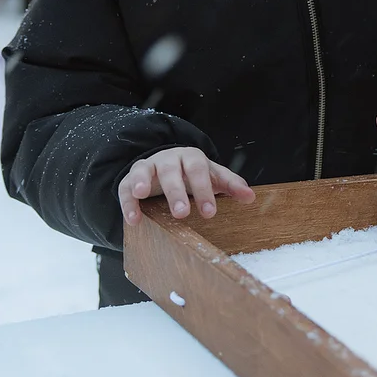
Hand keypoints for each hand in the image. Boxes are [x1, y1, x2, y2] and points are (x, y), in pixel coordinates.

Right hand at [119, 146, 254, 224]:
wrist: (167, 167)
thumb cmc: (193, 174)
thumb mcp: (212, 177)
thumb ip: (230, 184)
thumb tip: (251, 197)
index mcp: (191, 157)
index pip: (198, 169)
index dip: (203, 189)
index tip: (209, 212)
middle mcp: (169, 159)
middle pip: (171, 171)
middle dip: (176, 191)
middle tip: (182, 213)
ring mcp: (148, 167)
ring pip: (144, 170)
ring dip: (142, 182)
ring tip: (141, 194)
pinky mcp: (130, 180)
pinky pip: (125, 188)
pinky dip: (127, 202)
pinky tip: (133, 219)